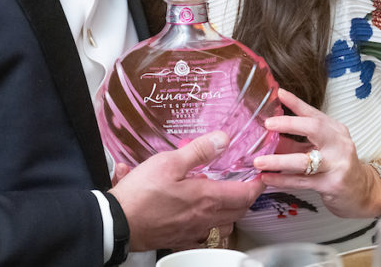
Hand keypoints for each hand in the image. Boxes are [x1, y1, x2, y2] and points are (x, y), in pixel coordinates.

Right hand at [110, 131, 264, 250]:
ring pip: (224, 226)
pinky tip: (202, 219)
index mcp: (206, 197)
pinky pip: (205, 237)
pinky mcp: (180, 240)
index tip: (261, 176)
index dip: (257, 184)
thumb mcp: (169, 162)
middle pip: (239, 211)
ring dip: (231, 213)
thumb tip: (223, 139)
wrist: (119, 223)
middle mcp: (205, 218)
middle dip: (247, 198)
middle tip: (248, 185)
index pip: (245, 194)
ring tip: (226, 200)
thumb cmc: (141, 194)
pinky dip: (211, 228)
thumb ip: (199, 151)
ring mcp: (193, 232)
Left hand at [252, 88, 380, 217]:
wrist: (362, 192)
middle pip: (314, 128)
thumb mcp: (321, 148)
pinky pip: (302, 181)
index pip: (313, 113)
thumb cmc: (337, 166)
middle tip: (267, 124)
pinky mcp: (332, 185)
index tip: (279, 93)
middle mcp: (339, 144)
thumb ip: (297, 141)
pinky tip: (267, 178)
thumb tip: (267, 135)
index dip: (296, 103)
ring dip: (278, 160)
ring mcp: (337, 165)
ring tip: (258, 161)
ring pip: (304, 160)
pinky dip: (282, 180)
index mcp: (335, 130)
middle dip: (289, 124)